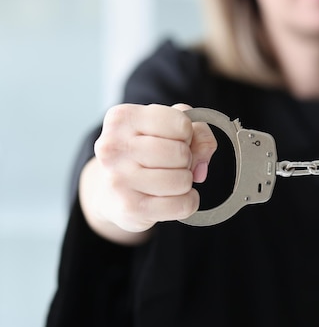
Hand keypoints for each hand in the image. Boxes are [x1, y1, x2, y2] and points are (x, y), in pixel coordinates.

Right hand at [83, 103, 216, 238]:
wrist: (110, 194)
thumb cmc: (144, 154)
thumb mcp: (171, 130)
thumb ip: (198, 133)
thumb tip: (201, 163)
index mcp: (122, 118)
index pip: (181, 124)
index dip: (188, 134)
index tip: (173, 140)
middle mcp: (113, 146)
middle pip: (181, 153)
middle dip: (187, 160)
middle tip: (172, 164)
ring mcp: (119, 179)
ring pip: (182, 181)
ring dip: (185, 182)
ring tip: (169, 180)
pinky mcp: (130, 208)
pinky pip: (182, 205)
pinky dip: (188, 202)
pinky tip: (173, 198)